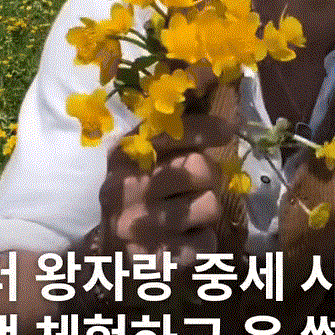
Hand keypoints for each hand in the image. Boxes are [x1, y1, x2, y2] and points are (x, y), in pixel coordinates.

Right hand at [100, 113, 235, 271]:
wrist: (105, 253)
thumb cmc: (137, 194)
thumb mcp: (142, 156)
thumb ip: (173, 123)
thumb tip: (211, 73)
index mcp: (123, 156)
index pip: (170, 132)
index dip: (205, 128)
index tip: (228, 128)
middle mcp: (127, 189)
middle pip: (199, 167)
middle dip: (209, 175)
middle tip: (197, 183)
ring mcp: (140, 227)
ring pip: (210, 205)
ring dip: (207, 209)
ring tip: (189, 213)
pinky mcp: (155, 260)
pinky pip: (206, 243)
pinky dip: (202, 241)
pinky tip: (183, 238)